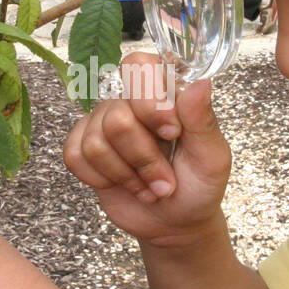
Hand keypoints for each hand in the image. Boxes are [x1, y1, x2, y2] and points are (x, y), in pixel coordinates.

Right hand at [63, 52, 230, 247]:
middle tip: (165, 178)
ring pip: (97, 142)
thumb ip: (202, 120)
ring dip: (128, 175)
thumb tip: (201, 82)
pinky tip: (124, 184)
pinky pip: (76, 156)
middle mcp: (130, 102)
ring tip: (150, 186)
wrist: (175, 222)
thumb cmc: (198, 185)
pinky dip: (103, 179)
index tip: (172, 132)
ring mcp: (103, 123)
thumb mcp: (211, 157)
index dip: (149, 100)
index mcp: (164, 94)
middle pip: (117, 117)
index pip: (139, 66)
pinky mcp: (82, 147)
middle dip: (143, 158)